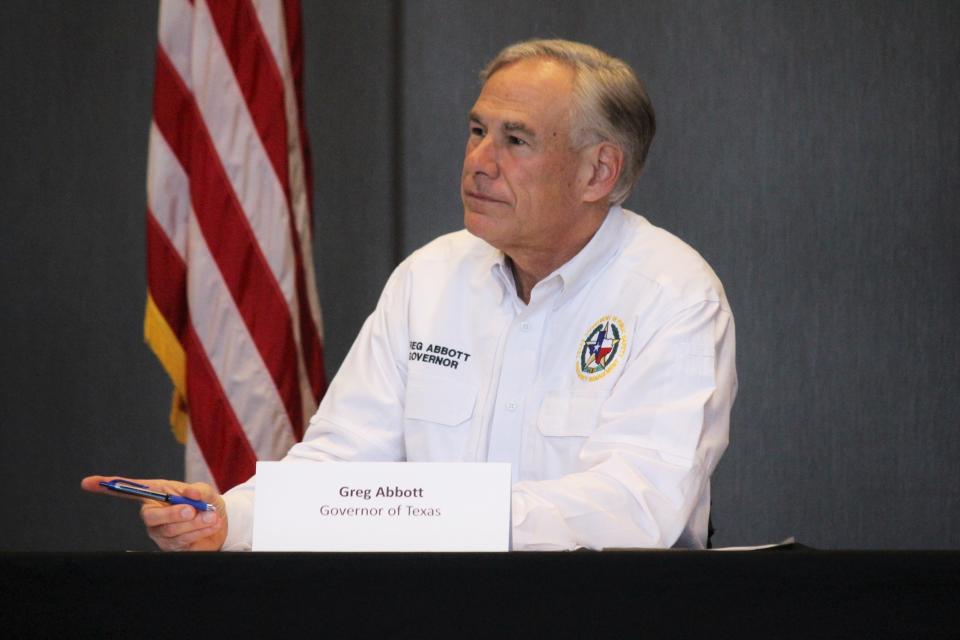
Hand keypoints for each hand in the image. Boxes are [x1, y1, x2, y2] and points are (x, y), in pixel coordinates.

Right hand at [81, 475, 227, 550]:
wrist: (222, 522)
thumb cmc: (206, 502)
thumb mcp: (205, 492)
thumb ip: (198, 491)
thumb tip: (192, 495)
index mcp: (155, 495)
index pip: (127, 490)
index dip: (107, 486)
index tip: (87, 482)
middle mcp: (153, 515)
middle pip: (150, 517)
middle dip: (171, 514)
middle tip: (190, 510)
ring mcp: (161, 534)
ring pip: (171, 531)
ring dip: (195, 522)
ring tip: (211, 516)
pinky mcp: (172, 549)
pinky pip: (182, 542)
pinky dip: (200, 531)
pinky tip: (212, 524)